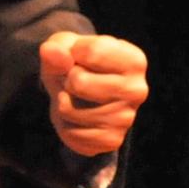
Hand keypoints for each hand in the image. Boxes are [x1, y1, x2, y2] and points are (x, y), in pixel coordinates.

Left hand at [39, 32, 147, 156]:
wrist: (80, 94)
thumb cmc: (77, 63)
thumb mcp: (66, 46)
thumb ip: (57, 47)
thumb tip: (52, 53)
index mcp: (134, 61)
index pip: (91, 51)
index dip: (73, 52)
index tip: (79, 58)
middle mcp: (137, 90)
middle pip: (79, 82)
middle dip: (66, 79)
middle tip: (75, 80)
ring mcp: (126, 119)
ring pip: (68, 109)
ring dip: (61, 102)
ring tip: (75, 97)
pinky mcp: (111, 141)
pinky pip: (69, 133)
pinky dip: (64, 124)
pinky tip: (77, 116)